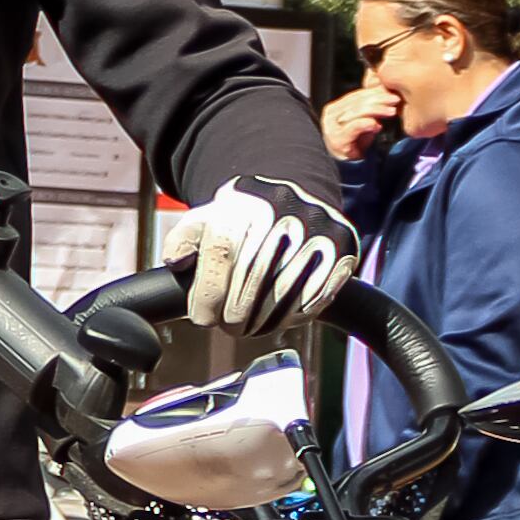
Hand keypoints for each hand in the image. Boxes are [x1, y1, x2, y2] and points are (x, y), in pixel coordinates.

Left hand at [163, 178, 356, 330]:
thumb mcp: (205, 220)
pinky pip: (317, 294)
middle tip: (228, 326)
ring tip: (250, 327)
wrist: (292, 192)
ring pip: (284, 294)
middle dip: (234, 316)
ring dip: (264, 322)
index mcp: (243, 205)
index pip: (220, 258)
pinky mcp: (342, 246)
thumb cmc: (241, 217)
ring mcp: (316, 229)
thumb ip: (181, 240)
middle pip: (252, 282)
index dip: (207, 296)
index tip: (203, 317)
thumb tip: (177, 261)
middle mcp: (282, 212)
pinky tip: (280, 320)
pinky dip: (296, 316)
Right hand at [321, 84, 400, 159]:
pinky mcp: (336, 140)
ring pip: (356, 112)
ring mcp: (331, 128)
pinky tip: (377, 125)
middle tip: (395, 99)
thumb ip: (370, 108)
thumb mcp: (365, 122)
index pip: (357, 95)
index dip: (375, 92)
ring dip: (376, 110)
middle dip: (378, 99)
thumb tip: (386, 91)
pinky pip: (353, 127)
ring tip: (391, 111)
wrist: (349, 168)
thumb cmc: (357, 143)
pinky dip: (366, 124)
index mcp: (336, 108)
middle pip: (357, 102)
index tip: (392, 92)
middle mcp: (331, 115)